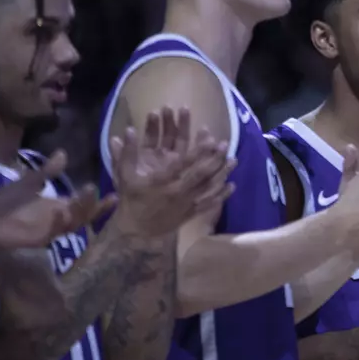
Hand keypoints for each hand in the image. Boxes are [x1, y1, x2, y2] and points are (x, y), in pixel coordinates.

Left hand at [0, 151, 118, 249]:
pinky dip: (59, 221)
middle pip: (84, 214)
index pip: (83, 204)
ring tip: (86, 193)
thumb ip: (47, 172)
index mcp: (58, 205)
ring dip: (81, 209)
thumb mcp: (28, 183)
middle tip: (99, 190)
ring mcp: (51, 229)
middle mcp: (59, 218)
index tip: (115, 194)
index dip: (99, 201)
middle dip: (93, 204)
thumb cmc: (5, 204)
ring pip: (74, 222)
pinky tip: (61, 210)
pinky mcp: (40, 237)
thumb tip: (64, 153)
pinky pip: (54, 231)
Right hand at [109, 107, 234, 235]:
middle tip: (226, 145)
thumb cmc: (131, 199)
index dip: (198, 151)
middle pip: (201, 173)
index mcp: (161, 180)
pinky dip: (221, 195)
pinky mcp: (190, 213)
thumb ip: (126, 152)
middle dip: (215, 158)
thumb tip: (129, 129)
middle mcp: (177, 190)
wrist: (136, 230)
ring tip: (234, 160)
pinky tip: (232, 186)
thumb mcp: (124, 175)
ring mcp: (186, 203)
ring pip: (208, 187)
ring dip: (222, 173)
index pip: (183, 163)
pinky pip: (208, 203)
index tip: (210, 139)